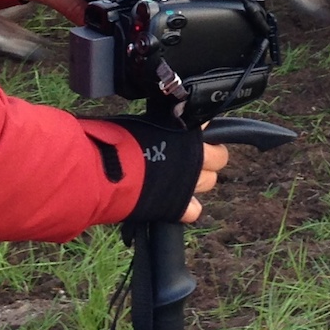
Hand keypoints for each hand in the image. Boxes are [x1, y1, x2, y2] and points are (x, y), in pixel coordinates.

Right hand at [104, 114, 228, 225]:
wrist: (109, 171)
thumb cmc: (120, 142)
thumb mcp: (146, 122)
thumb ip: (166, 124)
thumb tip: (169, 119)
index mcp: (190, 132)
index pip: (212, 128)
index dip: (202, 132)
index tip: (193, 133)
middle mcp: (197, 156)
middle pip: (220, 158)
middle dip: (208, 158)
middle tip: (189, 158)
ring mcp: (192, 183)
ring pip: (209, 182)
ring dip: (197, 180)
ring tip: (176, 177)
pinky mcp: (180, 207)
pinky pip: (193, 210)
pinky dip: (185, 208)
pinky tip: (171, 202)